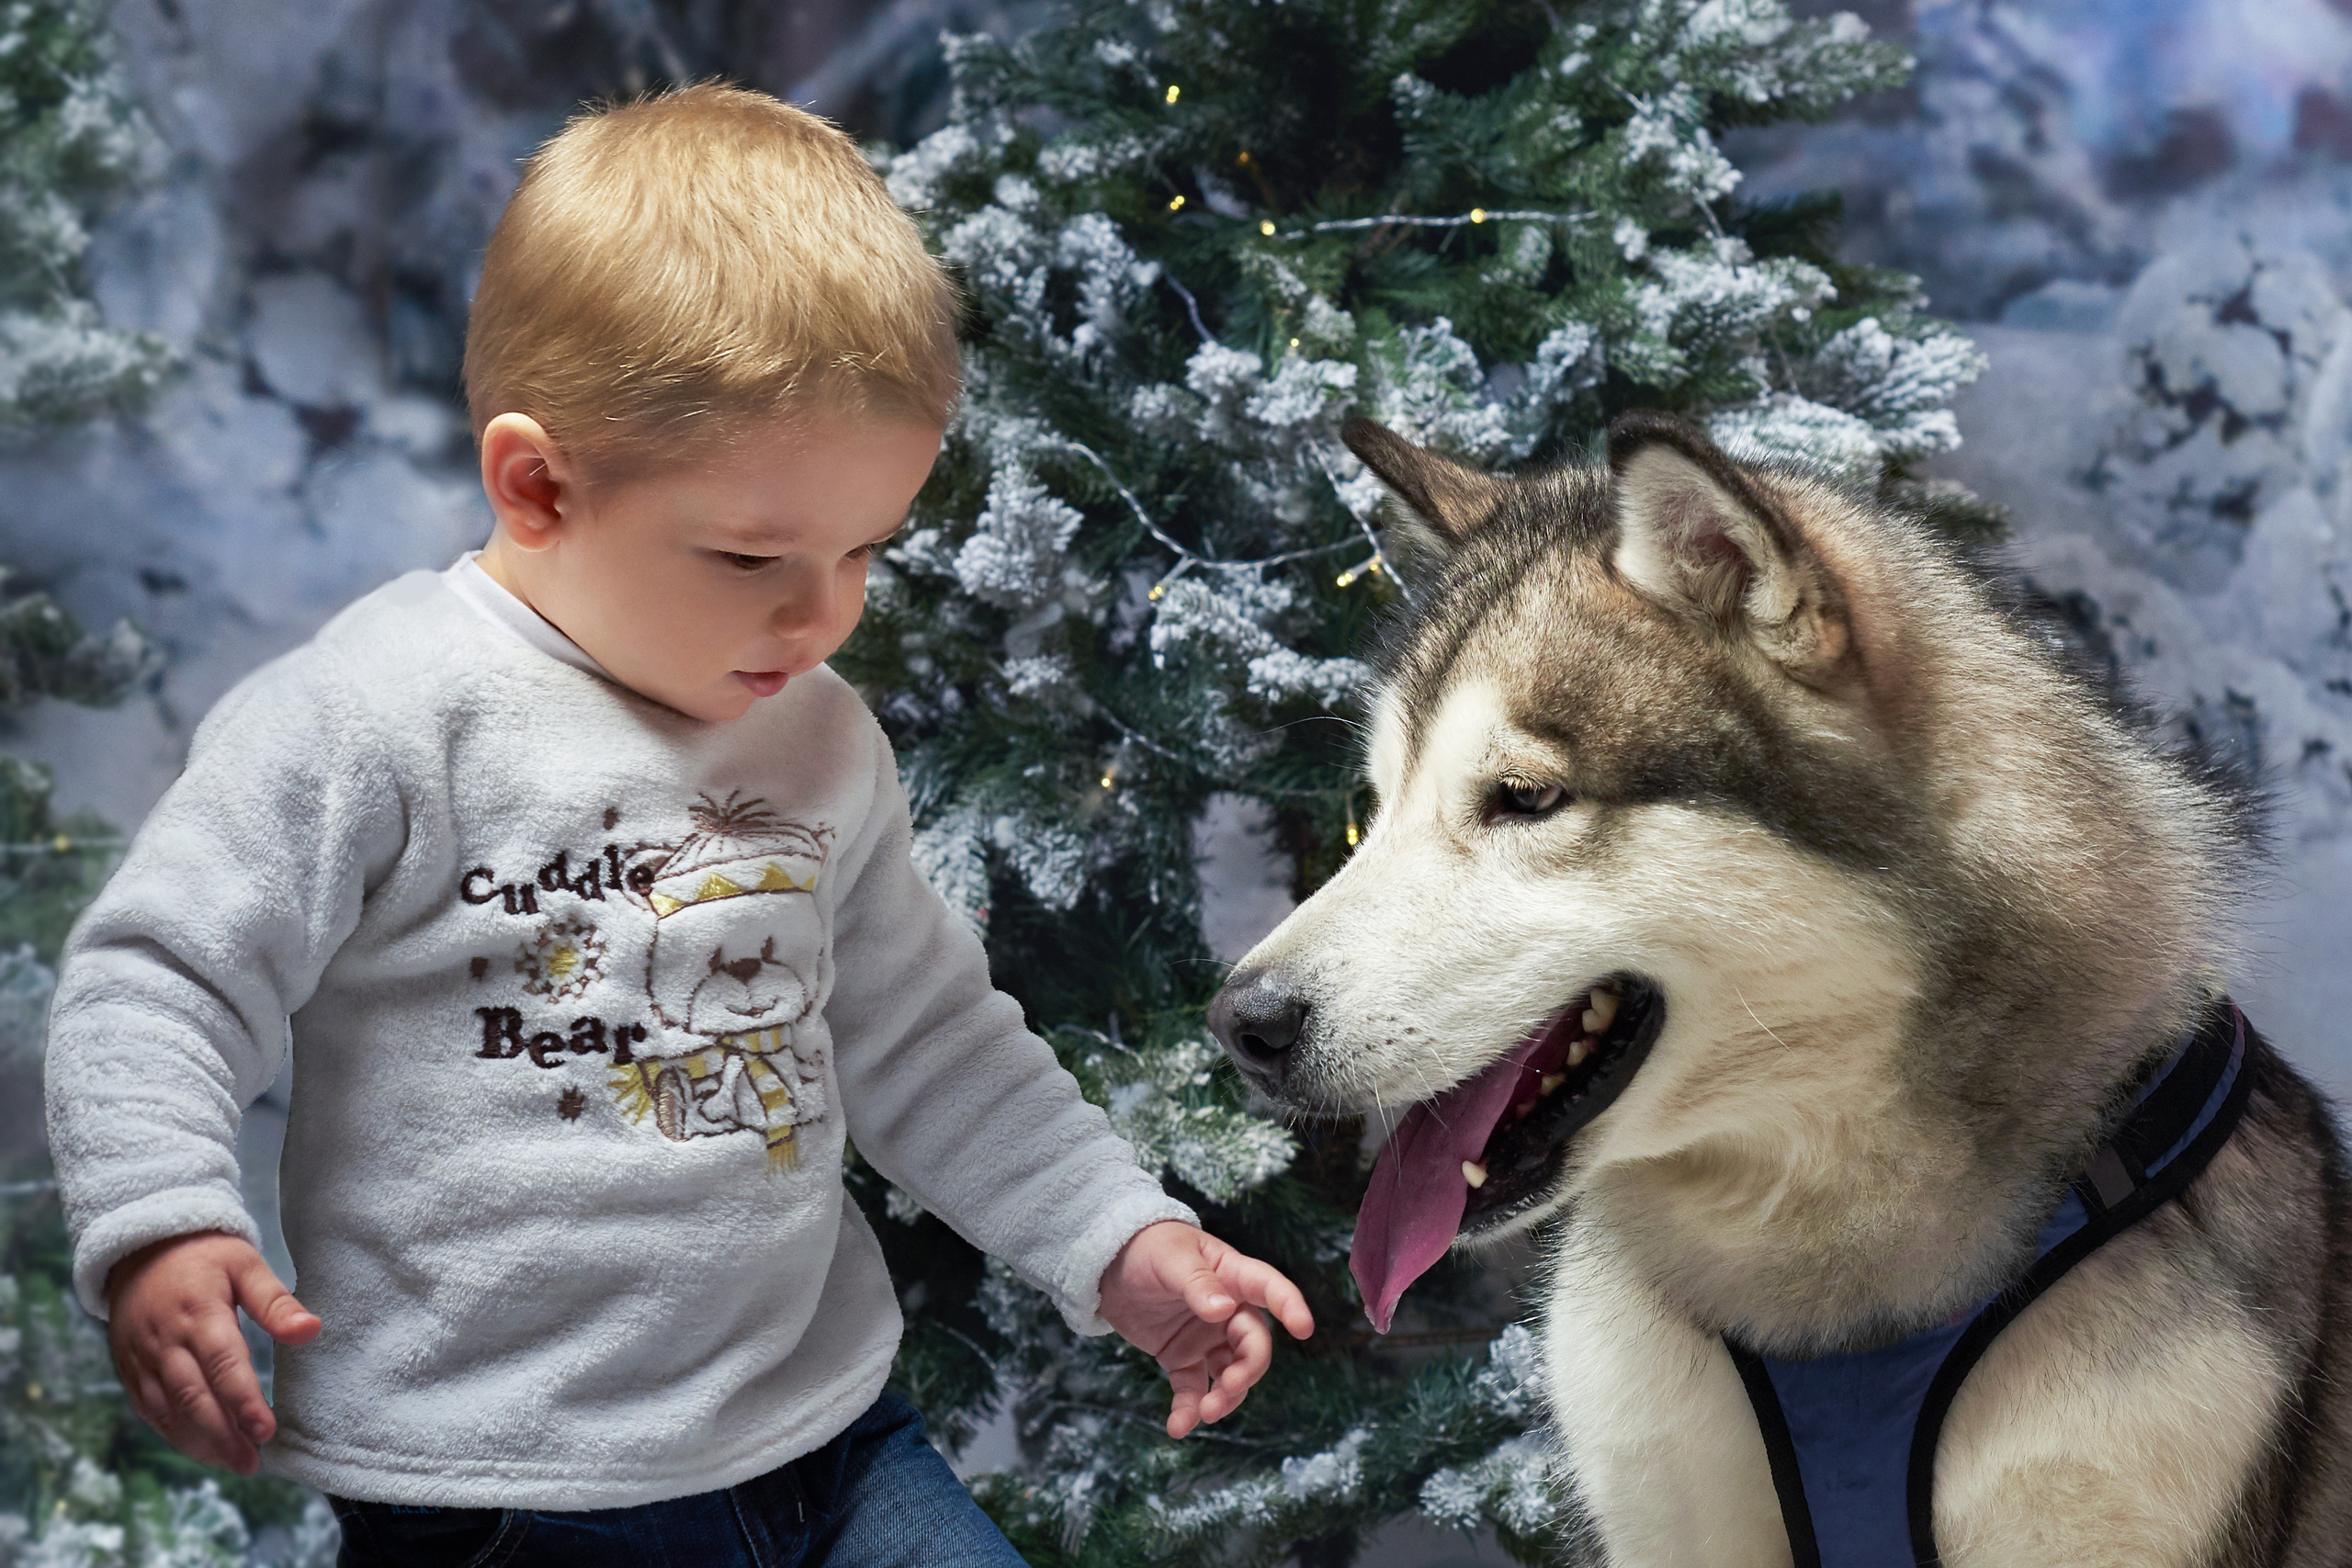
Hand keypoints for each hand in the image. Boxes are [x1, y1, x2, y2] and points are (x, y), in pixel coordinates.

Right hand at [104, 1231, 321, 1474]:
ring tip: (234, 1462)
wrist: (139, 1247)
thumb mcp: (244, 1264)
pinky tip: (201, 1447)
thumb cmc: (203, 1254)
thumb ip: (275, 1301)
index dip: (244, 1402)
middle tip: (252, 1462)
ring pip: (168, 1410)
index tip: (267, 1430)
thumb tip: (311, 1330)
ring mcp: (142, 1358)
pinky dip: (174, 1432)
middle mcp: (166, 1341)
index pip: (224, 1366)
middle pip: (193, 1398)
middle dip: (223, 1436)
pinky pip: (149, 1409)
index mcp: (200, 1313)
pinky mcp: (129, 1369)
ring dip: (199, 1442)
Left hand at [1097, 1220, 1314, 1438]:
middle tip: (1228, 1388)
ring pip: (1230, 1373)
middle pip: (1252, 1345)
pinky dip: (1189, 1409)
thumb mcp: (1170, 1259)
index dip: (1290, 1306)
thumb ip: (1197, 1284)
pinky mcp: (1182, 1357)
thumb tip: (1224, 1311)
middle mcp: (1227, 1310)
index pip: (1270, 1289)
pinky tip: (1178, 1427)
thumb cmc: (1146, 1247)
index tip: (1304, 1329)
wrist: (1107, 1264)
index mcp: (1231, 1275)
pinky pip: (1193, 1388)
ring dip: (1224, 1396)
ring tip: (1205, 1413)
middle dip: (1247, 1371)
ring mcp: (1206, 1336)